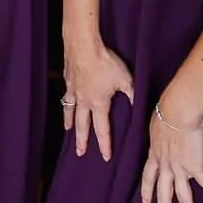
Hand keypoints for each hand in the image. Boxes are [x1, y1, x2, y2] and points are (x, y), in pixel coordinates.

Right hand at [62, 37, 135, 161]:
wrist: (83, 46)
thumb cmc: (105, 63)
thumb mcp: (125, 79)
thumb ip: (131, 93)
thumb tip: (136, 102)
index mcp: (99, 104)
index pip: (102, 129)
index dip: (105, 144)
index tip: (105, 157)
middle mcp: (84, 101)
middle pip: (82, 125)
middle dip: (82, 141)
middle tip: (80, 153)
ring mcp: (74, 91)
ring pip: (71, 112)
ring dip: (70, 124)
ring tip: (68, 132)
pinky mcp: (68, 80)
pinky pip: (66, 97)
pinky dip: (66, 104)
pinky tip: (66, 103)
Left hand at [140, 98, 202, 202]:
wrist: (176, 110)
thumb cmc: (167, 109)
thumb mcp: (156, 122)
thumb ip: (159, 131)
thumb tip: (162, 127)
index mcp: (155, 154)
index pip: (148, 177)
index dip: (147, 191)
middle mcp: (165, 165)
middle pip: (163, 194)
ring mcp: (180, 168)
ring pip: (183, 196)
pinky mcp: (195, 166)